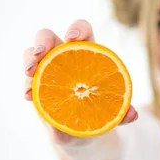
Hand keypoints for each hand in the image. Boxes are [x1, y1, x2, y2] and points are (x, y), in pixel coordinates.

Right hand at [22, 19, 138, 143]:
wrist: (81, 131)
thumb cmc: (99, 113)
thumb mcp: (111, 114)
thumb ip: (120, 112)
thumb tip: (133, 115)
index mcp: (88, 53)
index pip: (82, 30)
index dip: (77, 28)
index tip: (72, 37)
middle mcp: (63, 56)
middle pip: (48, 36)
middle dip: (42, 41)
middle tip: (41, 55)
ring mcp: (46, 69)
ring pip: (31, 53)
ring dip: (28, 60)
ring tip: (30, 73)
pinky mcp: (35, 86)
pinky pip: (27, 80)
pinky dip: (27, 86)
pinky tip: (29, 96)